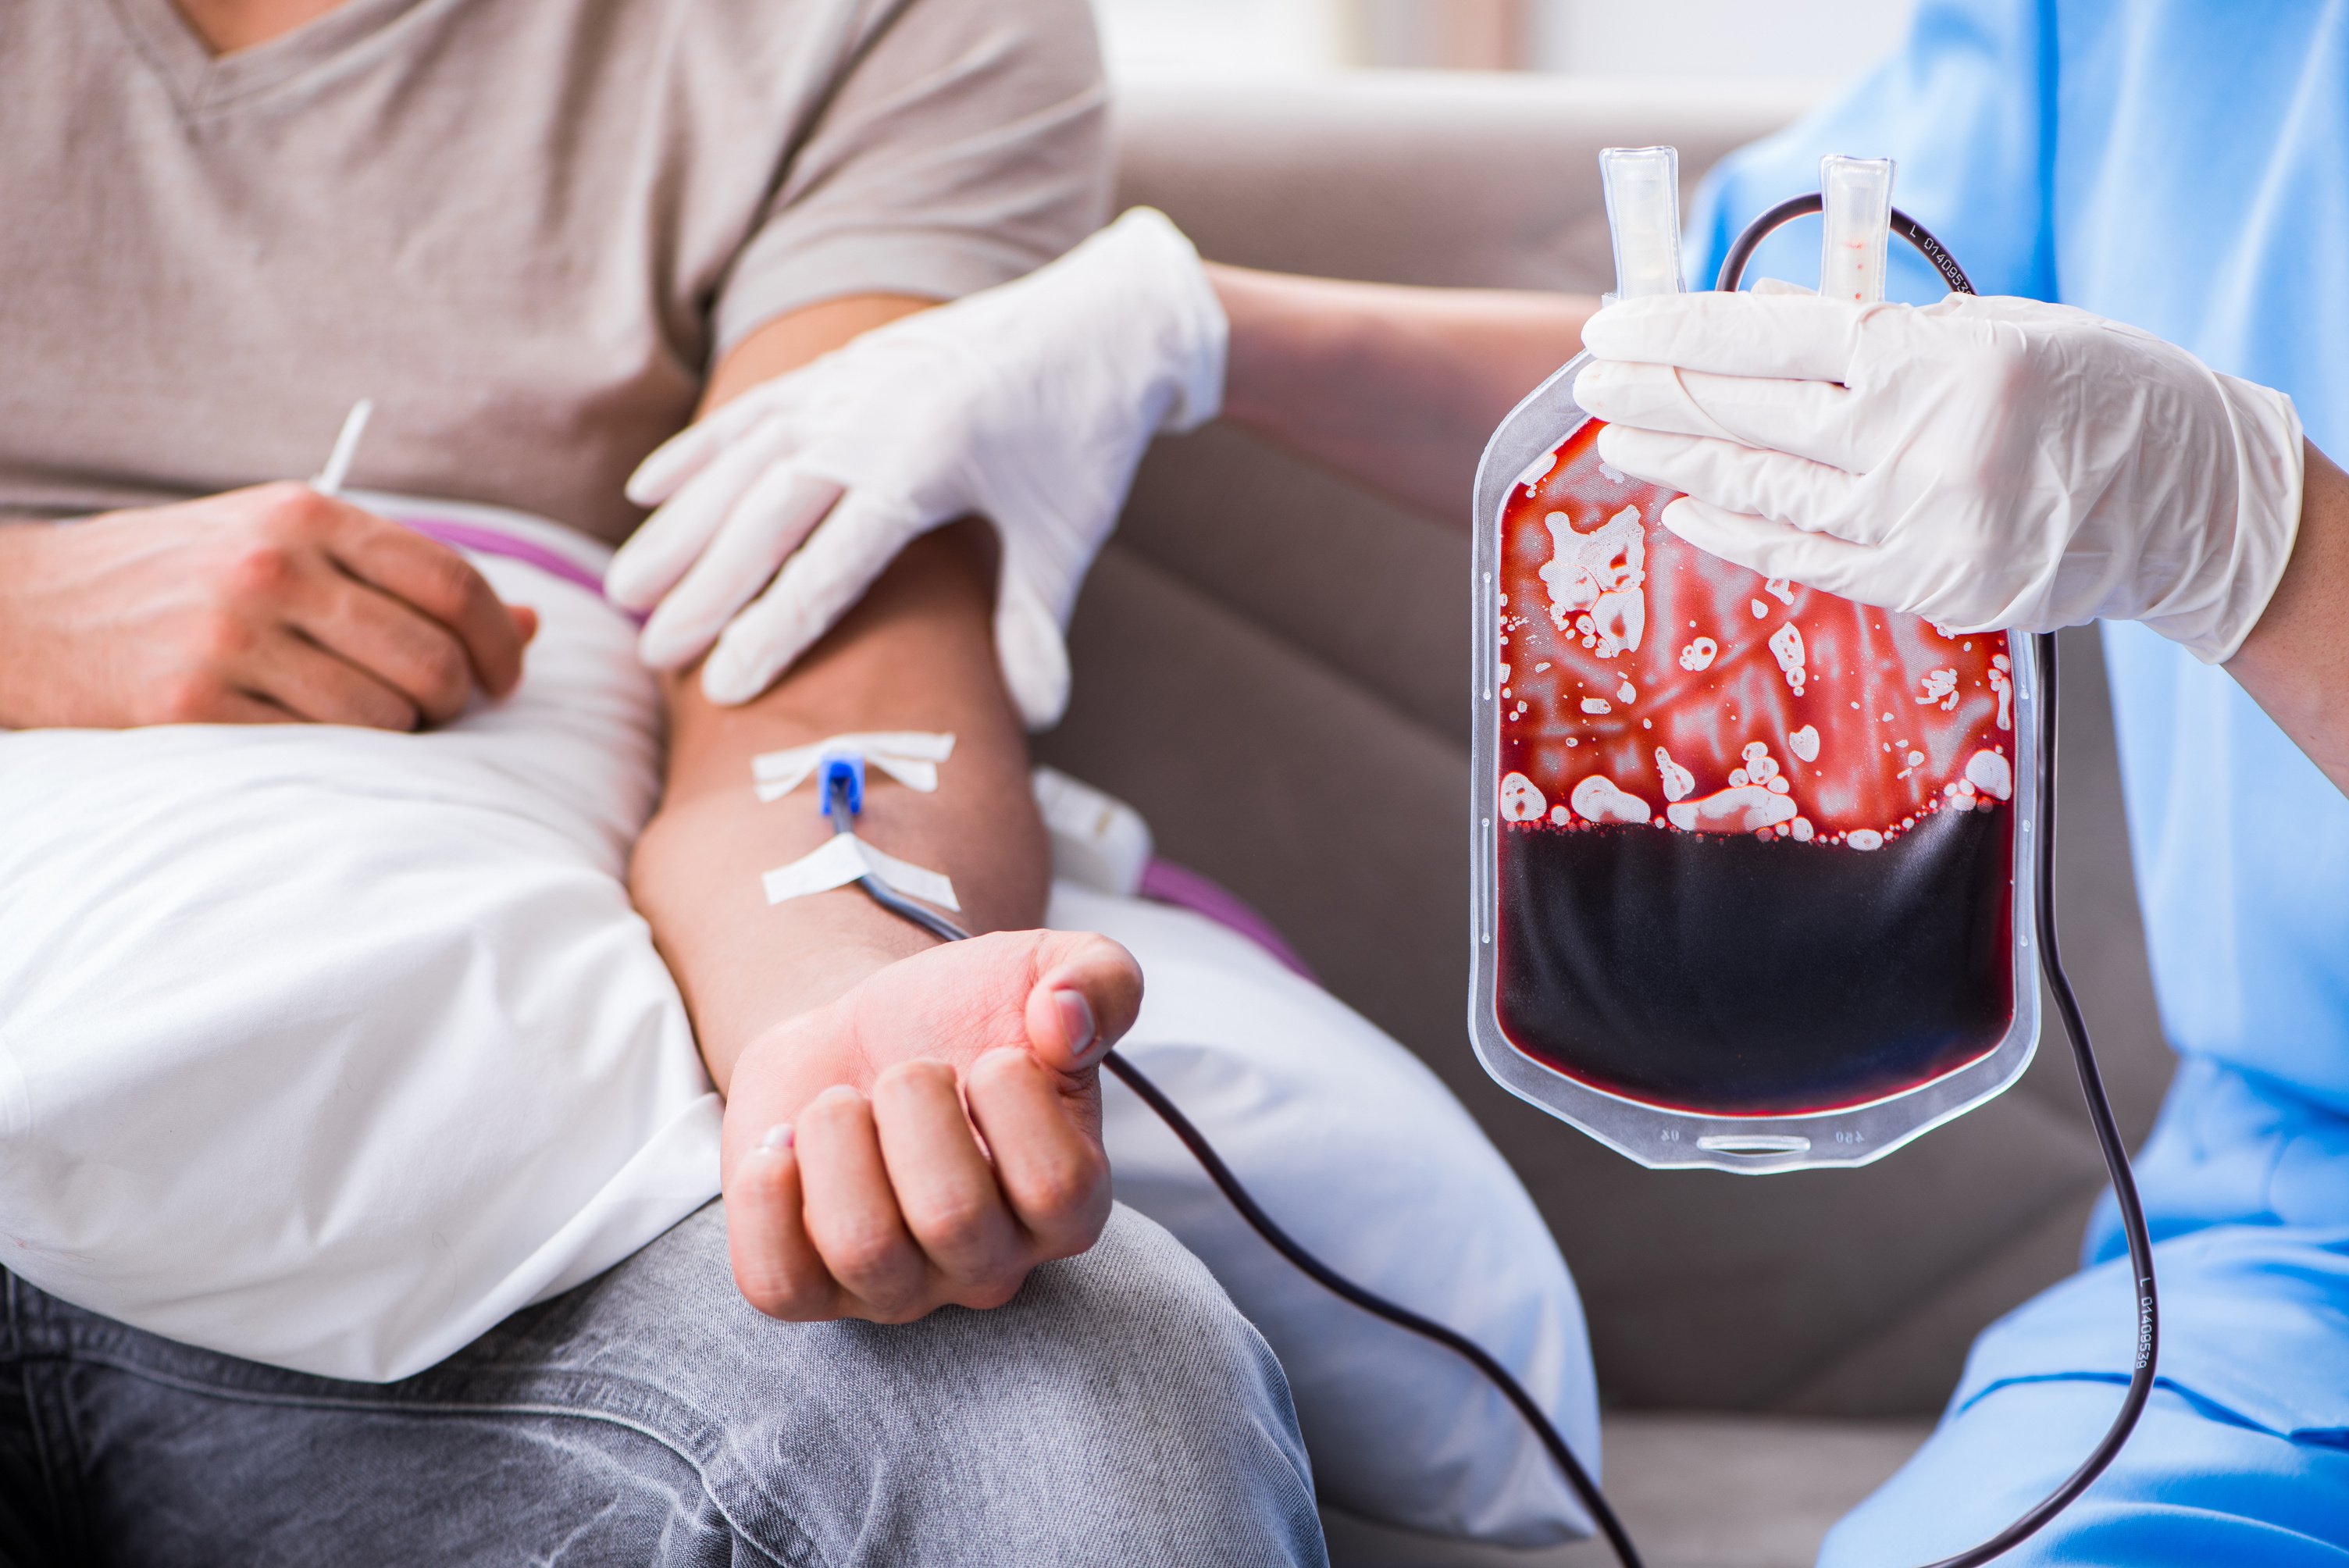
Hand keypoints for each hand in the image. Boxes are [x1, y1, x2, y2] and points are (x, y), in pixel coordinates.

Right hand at [0, 483, 536, 728]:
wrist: (30, 610)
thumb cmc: (182, 578)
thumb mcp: (286, 543)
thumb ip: (402, 576)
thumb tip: (531, 623)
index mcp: (307, 516)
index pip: (453, 581)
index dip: (501, 639)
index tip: (508, 676)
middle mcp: (274, 569)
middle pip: (433, 656)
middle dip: (459, 699)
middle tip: (442, 712)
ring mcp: (231, 637)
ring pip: (387, 715)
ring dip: (401, 735)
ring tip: (374, 724)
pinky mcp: (193, 705)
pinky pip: (320, 749)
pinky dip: (341, 758)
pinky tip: (319, 742)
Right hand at [606, 208, 1226, 725]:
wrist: (1107, 320)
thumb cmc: (1089, 434)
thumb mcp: (1068, 533)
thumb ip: (1036, 622)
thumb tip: (1037, 716)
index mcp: (925, 463)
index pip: (831, 562)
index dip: (774, 627)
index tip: (723, 686)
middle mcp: (872, 418)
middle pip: (767, 514)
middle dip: (705, 587)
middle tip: (651, 651)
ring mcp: (851, 384)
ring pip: (743, 463)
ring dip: (682, 525)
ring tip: (627, 589)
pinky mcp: (846, 366)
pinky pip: (757, 411)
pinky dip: (700, 450)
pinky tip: (645, 489)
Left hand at [721, 930, 1141, 1322]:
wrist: (861, 1028)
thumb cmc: (965, 1012)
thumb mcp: (1048, 968)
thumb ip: (1100, 977)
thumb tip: (1064, 1021)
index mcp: (1068, 1204)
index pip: (1059, 1188)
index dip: (1012, 1099)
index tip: (992, 1055)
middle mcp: (989, 1265)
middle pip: (953, 1218)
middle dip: (912, 1099)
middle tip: (906, 1067)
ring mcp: (896, 1288)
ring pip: (862, 1248)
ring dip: (837, 1134)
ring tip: (841, 1102)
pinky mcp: (807, 1288)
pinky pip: (776, 1284)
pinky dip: (764, 1201)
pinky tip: (781, 1143)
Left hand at [1572, 289, 2304, 660]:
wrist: (2188, 496)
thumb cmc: (2088, 391)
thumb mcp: (1989, 329)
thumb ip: (1874, 332)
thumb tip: (1760, 317)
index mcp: (1934, 358)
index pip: (1771, 338)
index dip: (1678, 332)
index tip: (1612, 324)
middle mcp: (1919, 442)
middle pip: (1748, 416)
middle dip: (1654, 395)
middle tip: (1589, 379)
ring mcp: (1917, 524)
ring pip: (1761, 491)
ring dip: (1676, 463)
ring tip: (1616, 437)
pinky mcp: (1923, 587)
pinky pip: (1803, 559)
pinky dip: (1735, 534)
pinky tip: (1683, 511)